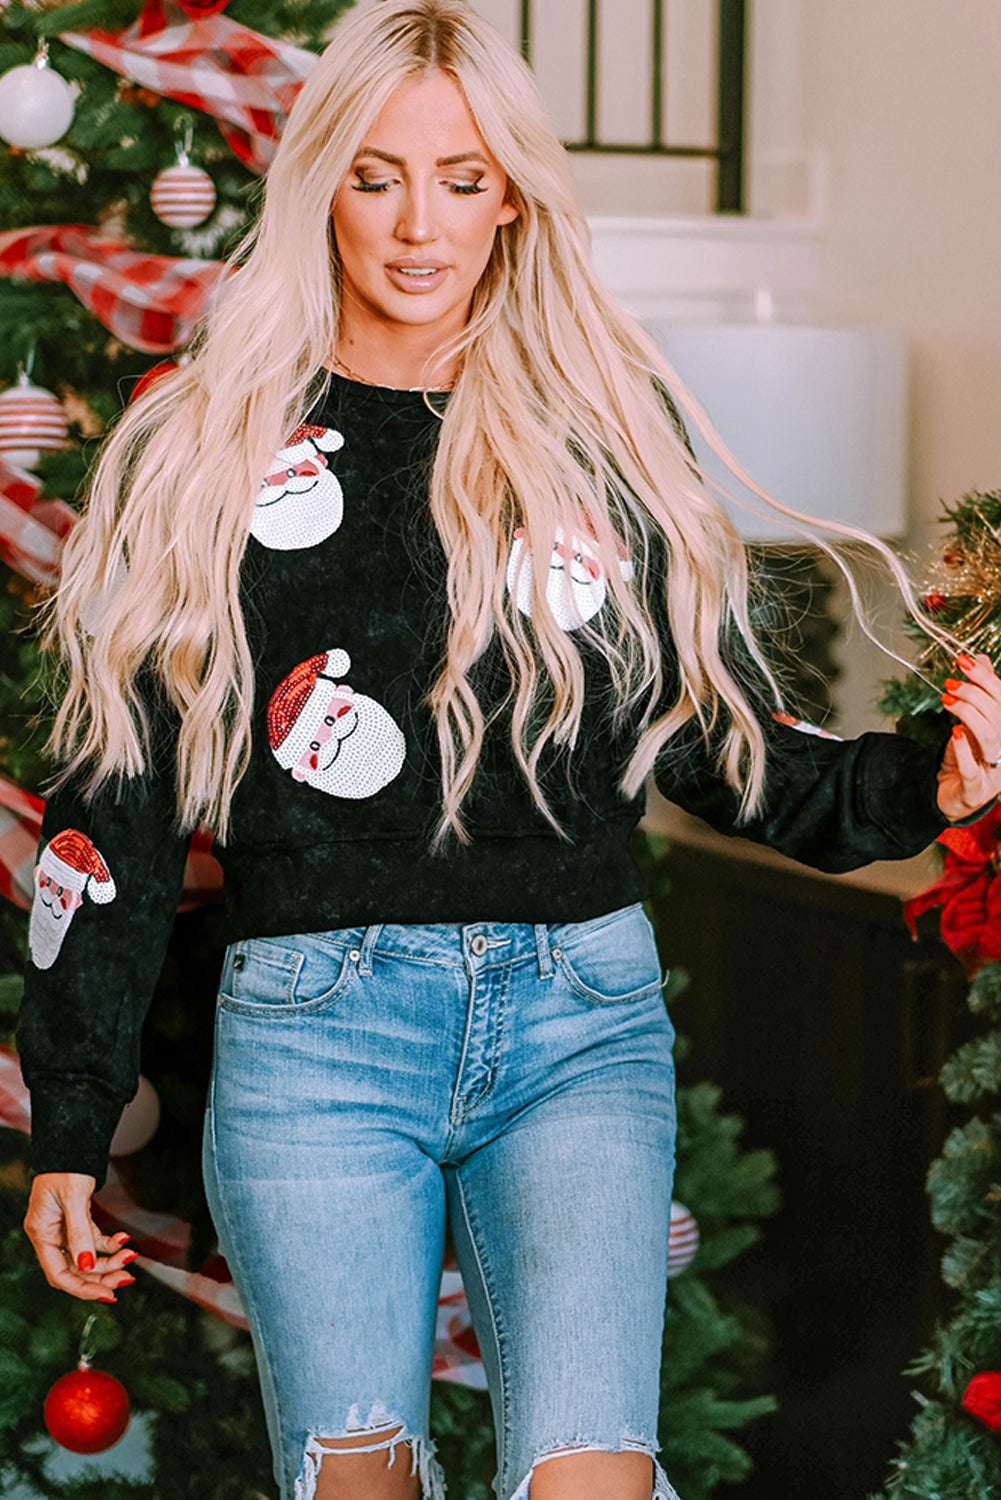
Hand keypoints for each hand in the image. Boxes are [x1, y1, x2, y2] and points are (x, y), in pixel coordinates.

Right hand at [23, 1172, 136, 1301]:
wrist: (71, 1146)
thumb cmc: (66, 1167)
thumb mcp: (73, 1198)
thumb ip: (79, 1232)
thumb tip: (87, 1264)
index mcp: (42, 1233)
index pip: (59, 1273)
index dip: (82, 1288)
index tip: (107, 1294)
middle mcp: (51, 1236)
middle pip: (75, 1269)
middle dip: (101, 1276)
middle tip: (126, 1278)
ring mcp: (64, 1230)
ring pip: (87, 1257)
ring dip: (109, 1261)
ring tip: (130, 1257)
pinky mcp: (77, 1222)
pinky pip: (93, 1241)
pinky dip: (109, 1244)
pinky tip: (124, 1240)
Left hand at [937, 652, 1000, 819]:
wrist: (951, 792)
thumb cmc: (966, 755)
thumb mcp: (972, 721)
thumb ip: (980, 693)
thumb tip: (980, 659)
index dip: (986, 677)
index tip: (963, 661)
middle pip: (999, 716)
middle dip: (973, 694)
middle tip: (950, 682)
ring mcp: (996, 773)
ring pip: (990, 738)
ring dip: (968, 714)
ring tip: (947, 700)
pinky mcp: (976, 791)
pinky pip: (972, 769)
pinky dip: (963, 749)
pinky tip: (954, 731)